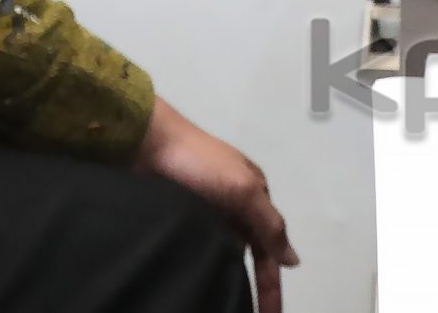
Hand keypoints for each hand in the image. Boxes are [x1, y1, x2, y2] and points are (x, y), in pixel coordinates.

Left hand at [133, 95, 297, 312]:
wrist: (144, 141)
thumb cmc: (198, 163)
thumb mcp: (242, 189)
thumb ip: (269, 224)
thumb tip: (294, 260)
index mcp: (254, 195)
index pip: (269, 248)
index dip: (271, 283)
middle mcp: (233, 203)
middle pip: (250, 251)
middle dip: (255, 283)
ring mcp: (206, 208)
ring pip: (224, 249)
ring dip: (228, 273)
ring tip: (224, 300)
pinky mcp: (181, 212)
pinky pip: (200, 243)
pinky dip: (204, 261)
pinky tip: (200, 277)